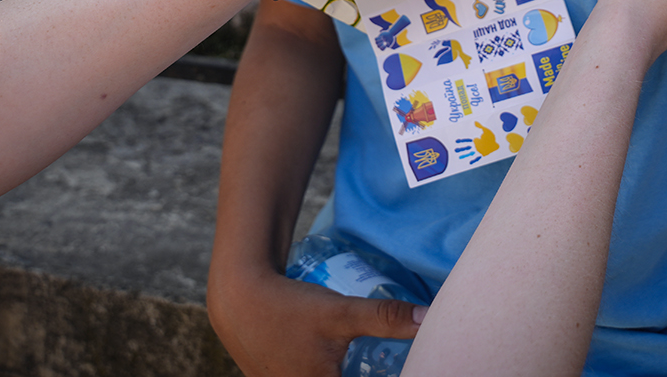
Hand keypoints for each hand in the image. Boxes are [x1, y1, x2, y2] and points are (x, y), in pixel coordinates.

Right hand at [208, 263, 423, 376]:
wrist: (238, 298)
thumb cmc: (289, 308)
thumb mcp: (340, 313)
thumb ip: (384, 318)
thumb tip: (427, 318)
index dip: (387, 373)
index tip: (402, 364)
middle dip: (363, 367)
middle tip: (380, 356)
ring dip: (347, 367)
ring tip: (363, 356)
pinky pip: (308, 375)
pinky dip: (326, 368)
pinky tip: (332, 356)